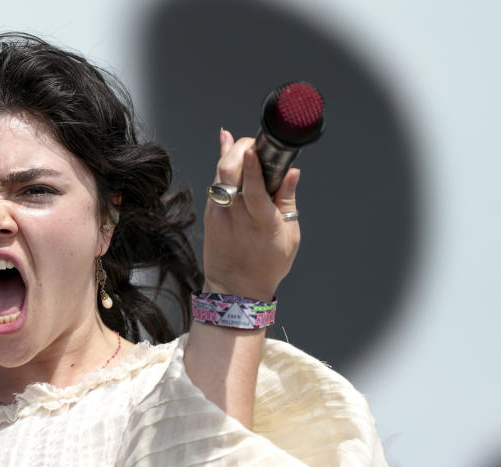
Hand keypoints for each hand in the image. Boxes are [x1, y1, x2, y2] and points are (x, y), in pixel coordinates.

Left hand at [202, 129, 300, 300]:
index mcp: (261, 223)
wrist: (234, 289)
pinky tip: (229, 152)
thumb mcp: (289, 237)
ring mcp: (218, 215)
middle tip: (253, 144)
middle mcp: (236, 216)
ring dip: (230, 156)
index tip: (253, 149)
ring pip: (219, 176)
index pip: (253, 191)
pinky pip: (215, 184)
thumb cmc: (267, 265)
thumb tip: (292, 173)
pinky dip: (223, 168)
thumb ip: (288, 201)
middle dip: (238, 150)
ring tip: (244, 145)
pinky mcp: (208, 215)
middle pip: (229, 175)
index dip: (252, 168)